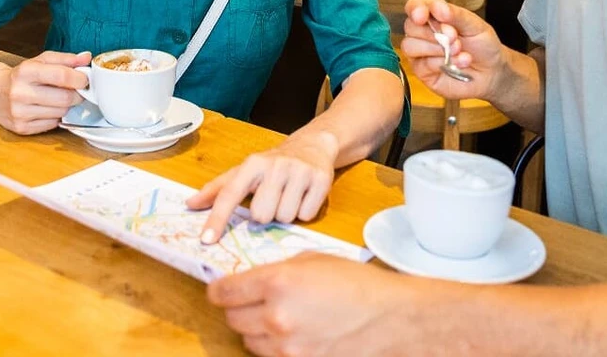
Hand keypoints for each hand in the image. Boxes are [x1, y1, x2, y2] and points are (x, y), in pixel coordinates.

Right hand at [0, 50, 90, 134]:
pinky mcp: (20, 128)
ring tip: (59, 98)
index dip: (80, 79)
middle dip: (77, 94)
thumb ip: (66, 59)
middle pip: (65, 98)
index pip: (62, 76)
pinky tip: (48, 109)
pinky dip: (56, 117)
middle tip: (76, 90)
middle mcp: (19, 92)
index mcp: (25, 71)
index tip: (84, 79)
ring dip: (66, 106)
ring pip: (61, 112)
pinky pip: (53, 125)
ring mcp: (18, 112)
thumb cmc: (23, 75)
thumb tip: (86, 57)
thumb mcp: (42, 60)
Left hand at [188, 130, 339, 242]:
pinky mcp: (321, 179)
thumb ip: (218, 189)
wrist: (313, 145)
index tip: (206, 240)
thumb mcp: (246, 171)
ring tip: (289, 197)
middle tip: (272, 199)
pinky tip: (304, 197)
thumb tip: (189, 204)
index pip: (230, 194)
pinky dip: (304, 212)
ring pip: (284, 217)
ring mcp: (300, 171)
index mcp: (253, 164)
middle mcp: (276, 165)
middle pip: (261, 215)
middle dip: (266, 214)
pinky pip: (306, 215)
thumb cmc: (273, 163)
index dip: (217, 218)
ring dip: (285, 214)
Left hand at [208, 253, 421, 356]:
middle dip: (238, 308)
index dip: (218, 289)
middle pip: (232, 318)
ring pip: (247, 341)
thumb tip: (255, 279)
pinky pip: (268, 356)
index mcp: (277, 282)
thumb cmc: (357, 283)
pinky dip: (273, 346)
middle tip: (252, 300)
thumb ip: (279, 269)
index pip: (224, 292)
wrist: (388, 317)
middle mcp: (275, 316)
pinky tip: (292, 333)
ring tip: (279, 317)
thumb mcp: (315, 260)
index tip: (220, 289)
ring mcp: (285, 347)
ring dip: (255, 329)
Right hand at [402, 0, 504, 102]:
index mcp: (435, 16)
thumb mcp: (474, 25)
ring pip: (410, 46)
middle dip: (433, 31)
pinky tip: (459, 62)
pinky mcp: (424, 72)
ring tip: (459, 51)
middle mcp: (425, 33)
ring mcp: (422, 53)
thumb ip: (455, 14)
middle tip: (454, 36)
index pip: (416, 5)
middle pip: (410, 26)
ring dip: (436, 48)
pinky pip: (422, 64)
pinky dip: (442, 62)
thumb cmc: (483, 45)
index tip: (423, 15)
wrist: (492, 71)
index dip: (416, 8)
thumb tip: (438, 8)